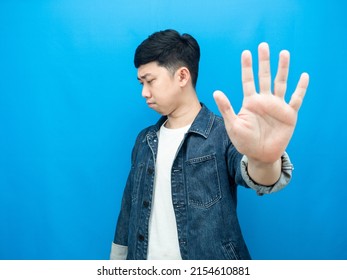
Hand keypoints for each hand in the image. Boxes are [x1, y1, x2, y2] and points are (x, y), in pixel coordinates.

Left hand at [214, 42, 308, 163]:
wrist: (260, 155)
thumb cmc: (244, 141)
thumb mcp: (233, 125)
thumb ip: (226, 108)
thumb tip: (216, 91)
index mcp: (250, 102)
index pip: (248, 80)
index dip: (247, 67)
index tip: (246, 53)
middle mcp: (264, 100)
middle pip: (264, 77)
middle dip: (264, 62)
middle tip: (263, 46)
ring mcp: (277, 106)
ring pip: (280, 83)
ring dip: (282, 69)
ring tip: (284, 53)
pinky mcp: (289, 114)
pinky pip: (296, 99)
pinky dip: (301, 88)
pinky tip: (304, 76)